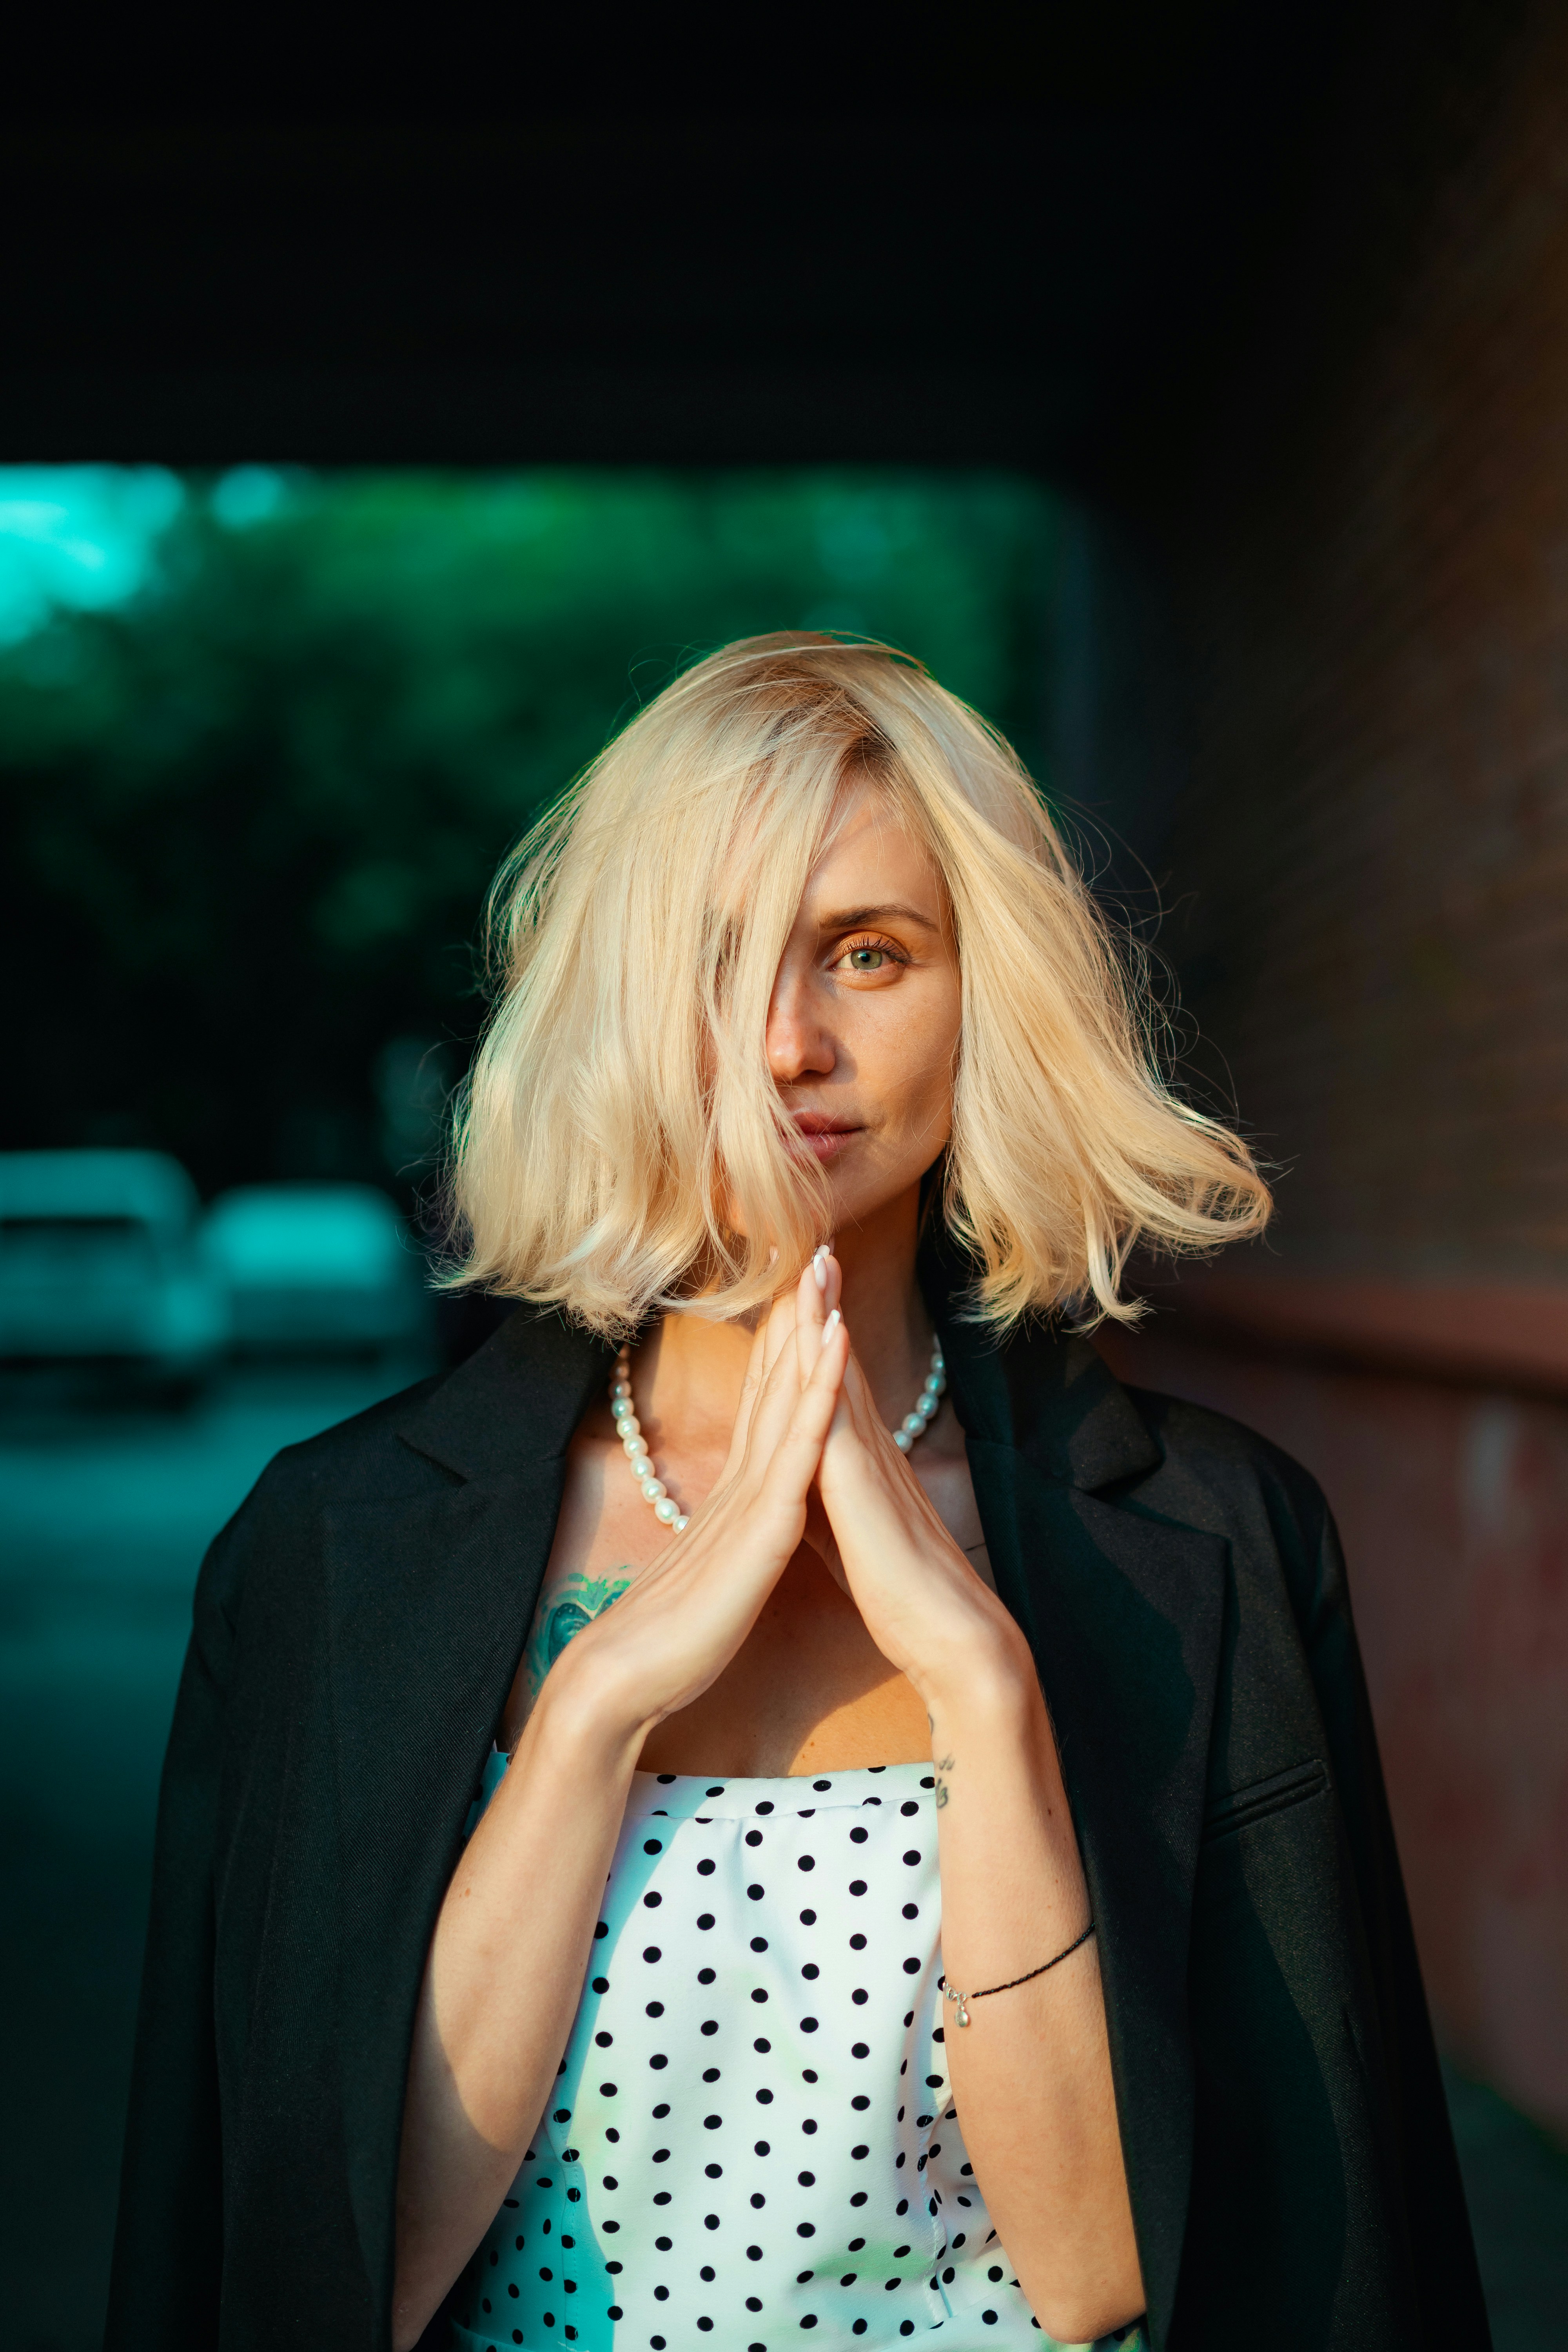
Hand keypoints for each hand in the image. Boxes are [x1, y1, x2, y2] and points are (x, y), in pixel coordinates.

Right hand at [539, 1262, 851, 1750]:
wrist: (627, 1675)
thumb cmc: (672, 1635)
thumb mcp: (716, 1569)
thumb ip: (731, 1535)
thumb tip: (746, 1520)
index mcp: (736, 1492)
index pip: (764, 1402)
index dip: (782, 1345)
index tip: (800, 1291)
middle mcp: (741, 1478)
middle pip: (774, 1380)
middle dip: (795, 1313)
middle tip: (814, 1247)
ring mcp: (750, 1495)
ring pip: (787, 1396)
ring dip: (809, 1329)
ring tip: (826, 1268)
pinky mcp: (761, 1522)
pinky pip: (798, 1444)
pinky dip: (819, 1389)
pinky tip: (836, 1343)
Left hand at [797, 1254, 1031, 1714]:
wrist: (953, 1638)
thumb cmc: (903, 1593)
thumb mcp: (846, 1535)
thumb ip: (824, 1500)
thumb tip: (800, 1484)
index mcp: (860, 1462)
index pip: (832, 1383)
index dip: (815, 1332)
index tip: (801, 1281)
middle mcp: (869, 1451)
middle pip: (838, 1362)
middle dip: (822, 1302)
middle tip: (811, 1240)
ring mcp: (870, 1463)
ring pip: (840, 1376)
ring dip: (826, 1317)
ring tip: (814, 1259)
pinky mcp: (865, 1488)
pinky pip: (841, 1418)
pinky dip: (829, 1371)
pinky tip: (821, 1333)